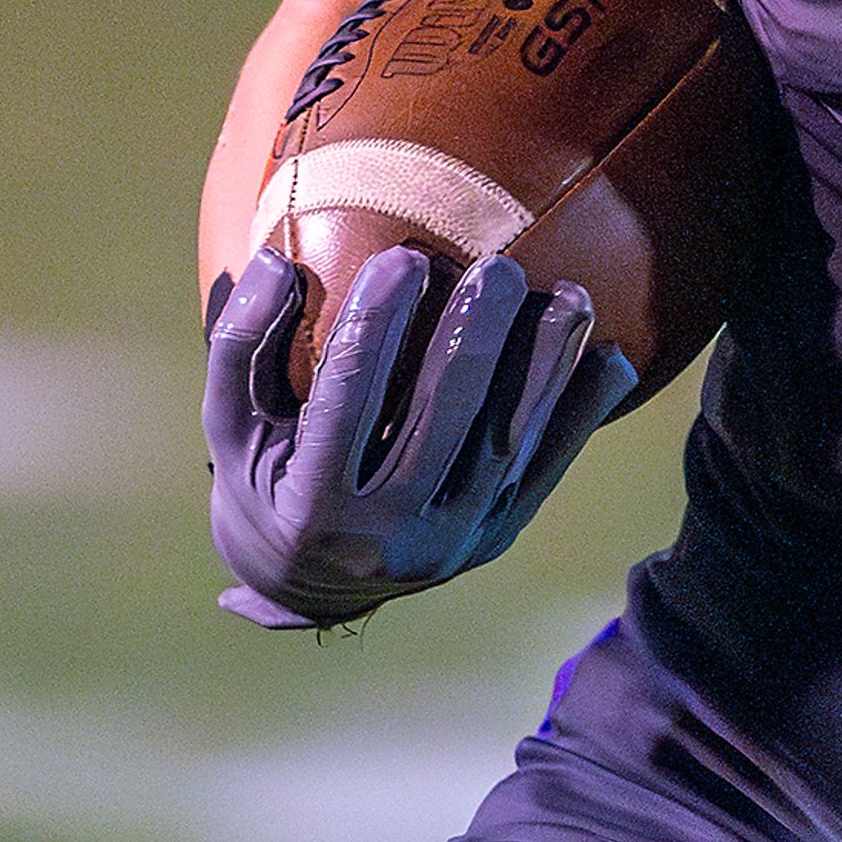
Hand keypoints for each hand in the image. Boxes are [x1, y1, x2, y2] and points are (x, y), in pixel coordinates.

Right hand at [202, 244, 635, 631]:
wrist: (316, 583)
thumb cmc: (267, 479)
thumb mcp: (232, 427)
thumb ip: (240, 348)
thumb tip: (273, 262)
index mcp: (310, 508)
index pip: (346, 405)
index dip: (372, 330)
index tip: (400, 258)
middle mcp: (385, 537)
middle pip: (441, 421)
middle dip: (473, 338)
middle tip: (497, 266)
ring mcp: (451, 543)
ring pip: (507, 443)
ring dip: (544, 365)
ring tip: (570, 294)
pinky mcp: (497, 537)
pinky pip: (548, 468)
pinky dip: (581, 412)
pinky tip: (609, 354)